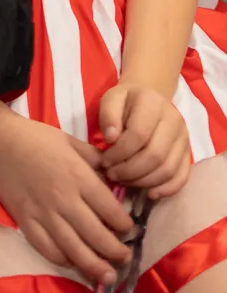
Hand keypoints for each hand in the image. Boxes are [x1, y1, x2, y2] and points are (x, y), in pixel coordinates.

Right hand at [0, 109, 132, 284]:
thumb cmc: (35, 137)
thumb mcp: (71, 141)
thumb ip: (95, 160)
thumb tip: (115, 177)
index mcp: (78, 177)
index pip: (110, 209)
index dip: (125, 225)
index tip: (131, 230)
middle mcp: (64, 200)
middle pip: (96, 235)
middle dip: (116, 252)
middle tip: (126, 259)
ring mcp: (43, 214)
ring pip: (74, 250)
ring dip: (94, 266)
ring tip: (108, 276)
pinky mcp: (25, 222)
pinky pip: (47, 249)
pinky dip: (63, 260)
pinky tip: (74, 264)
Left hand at [99, 83, 190, 199]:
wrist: (149, 98)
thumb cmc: (126, 101)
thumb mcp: (111, 100)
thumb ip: (108, 116)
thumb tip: (111, 139)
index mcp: (152, 104)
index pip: (138, 135)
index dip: (119, 153)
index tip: (104, 161)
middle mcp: (174, 121)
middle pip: (154, 155)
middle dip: (129, 171)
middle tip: (112, 174)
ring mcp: (184, 138)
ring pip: (167, 169)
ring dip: (143, 181)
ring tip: (124, 181)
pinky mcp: (187, 153)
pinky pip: (181, 176)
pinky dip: (166, 189)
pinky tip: (150, 193)